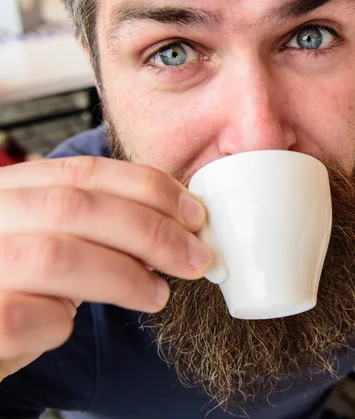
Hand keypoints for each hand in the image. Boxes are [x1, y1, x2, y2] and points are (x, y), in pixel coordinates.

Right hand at [0, 156, 210, 380]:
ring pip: (58, 257)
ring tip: (158, 294)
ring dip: (124, 276)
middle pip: (77, 207)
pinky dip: (63, 321)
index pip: (85, 171)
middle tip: (195, 257)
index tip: (194, 212)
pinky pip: (30, 316)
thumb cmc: (10, 282)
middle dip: (151, 231)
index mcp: (11, 189)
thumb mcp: (47, 236)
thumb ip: (96, 224)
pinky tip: (69, 324)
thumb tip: (176, 227)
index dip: (148, 188)